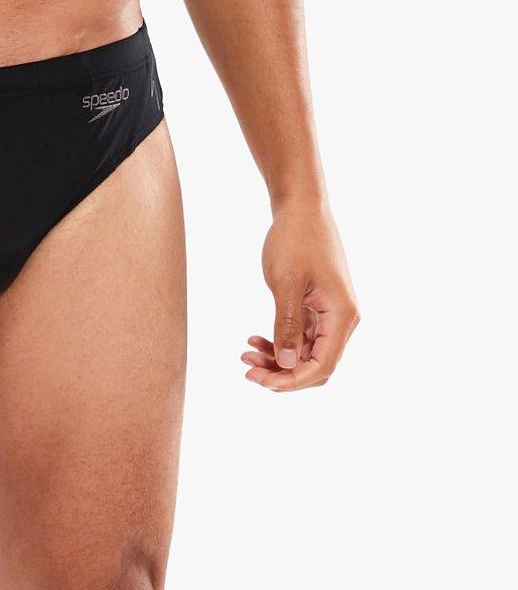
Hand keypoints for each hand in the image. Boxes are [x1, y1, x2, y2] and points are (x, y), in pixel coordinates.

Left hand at [242, 202, 359, 391]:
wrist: (301, 208)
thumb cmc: (295, 240)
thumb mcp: (286, 283)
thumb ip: (287, 325)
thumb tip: (287, 364)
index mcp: (342, 316)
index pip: (322, 365)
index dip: (292, 380)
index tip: (260, 381)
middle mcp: (342, 319)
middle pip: (316, 365)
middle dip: (283, 373)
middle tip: (247, 370)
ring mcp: (331, 314)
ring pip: (306, 353)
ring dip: (278, 359)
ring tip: (245, 355)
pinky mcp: (318, 307)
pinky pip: (302, 336)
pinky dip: (280, 341)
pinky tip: (254, 339)